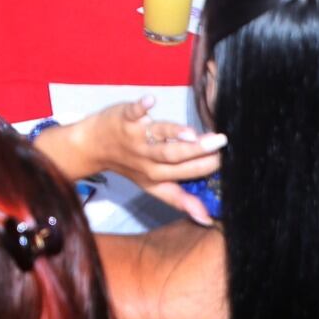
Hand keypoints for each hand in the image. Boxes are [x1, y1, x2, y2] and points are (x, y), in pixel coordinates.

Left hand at [41, 99, 225, 224]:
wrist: (93, 147)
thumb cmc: (130, 164)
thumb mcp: (153, 187)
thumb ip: (180, 199)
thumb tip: (207, 218)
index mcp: (156, 176)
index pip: (183, 174)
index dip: (203, 169)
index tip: (225, 162)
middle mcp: (147, 158)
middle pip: (174, 156)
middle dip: (198, 150)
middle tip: (221, 142)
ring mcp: (136, 137)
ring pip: (158, 137)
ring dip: (174, 134)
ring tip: (193, 133)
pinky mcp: (125, 118)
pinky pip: (133, 112)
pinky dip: (141, 107)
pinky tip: (151, 101)